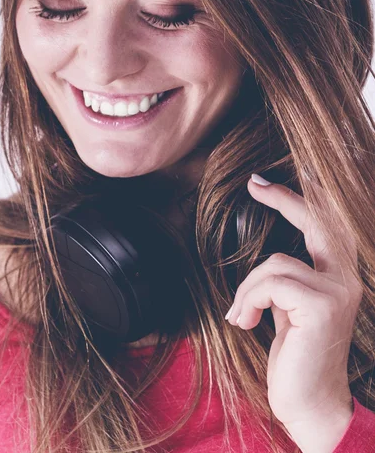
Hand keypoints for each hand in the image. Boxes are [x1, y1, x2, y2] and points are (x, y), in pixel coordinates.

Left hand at [226, 174, 362, 431]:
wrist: (310, 404)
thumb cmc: (296, 358)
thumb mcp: (290, 310)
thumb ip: (287, 282)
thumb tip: (266, 264)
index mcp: (338, 278)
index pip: (322, 227)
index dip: (296, 201)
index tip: (263, 183)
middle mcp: (346, 279)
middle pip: (314, 223)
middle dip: (283, 199)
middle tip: (253, 184)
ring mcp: (337, 291)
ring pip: (273, 265)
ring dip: (247, 290)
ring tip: (241, 315)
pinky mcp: (321, 306)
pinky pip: (270, 284)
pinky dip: (249, 300)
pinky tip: (245, 322)